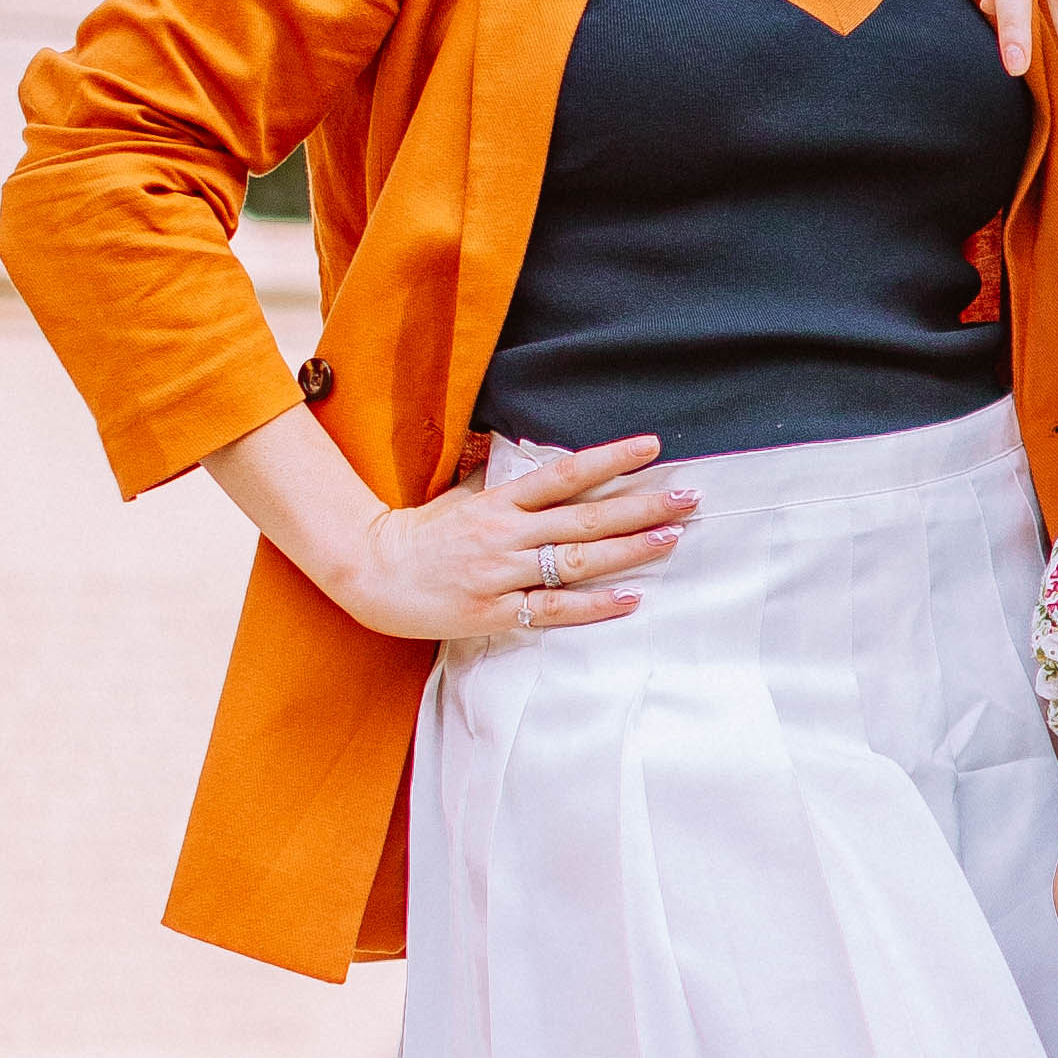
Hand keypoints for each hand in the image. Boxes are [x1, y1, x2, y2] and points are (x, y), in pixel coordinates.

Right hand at [332, 436, 690, 648]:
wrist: (368, 570)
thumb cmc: (421, 531)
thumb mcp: (463, 495)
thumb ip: (507, 484)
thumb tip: (544, 462)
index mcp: (501, 500)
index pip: (565, 473)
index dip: (611, 459)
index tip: (653, 447)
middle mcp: (506, 533)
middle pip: (585, 516)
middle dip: (642, 505)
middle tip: (690, 496)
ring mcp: (501, 573)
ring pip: (576, 559)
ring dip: (629, 549)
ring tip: (673, 538)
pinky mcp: (493, 611)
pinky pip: (551, 608)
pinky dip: (593, 605)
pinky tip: (631, 597)